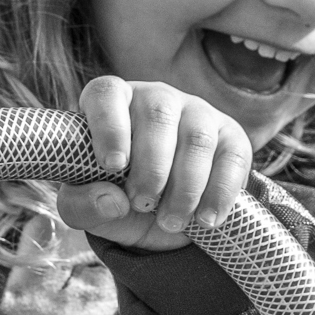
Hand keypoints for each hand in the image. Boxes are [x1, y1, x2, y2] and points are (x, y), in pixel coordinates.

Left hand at [56, 77, 251, 251]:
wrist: (162, 218)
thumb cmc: (117, 198)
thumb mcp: (87, 209)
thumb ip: (82, 205)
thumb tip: (112, 201)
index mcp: (114, 103)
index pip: (108, 94)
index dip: (109, 126)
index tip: (112, 165)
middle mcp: (157, 99)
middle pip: (158, 115)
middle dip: (151, 168)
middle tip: (142, 204)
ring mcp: (197, 113)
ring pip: (196, 139)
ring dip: (185, 187)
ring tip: (170, 221)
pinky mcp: (231, 136)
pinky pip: (232, 158)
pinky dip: (219, 193)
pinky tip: (205, 219)